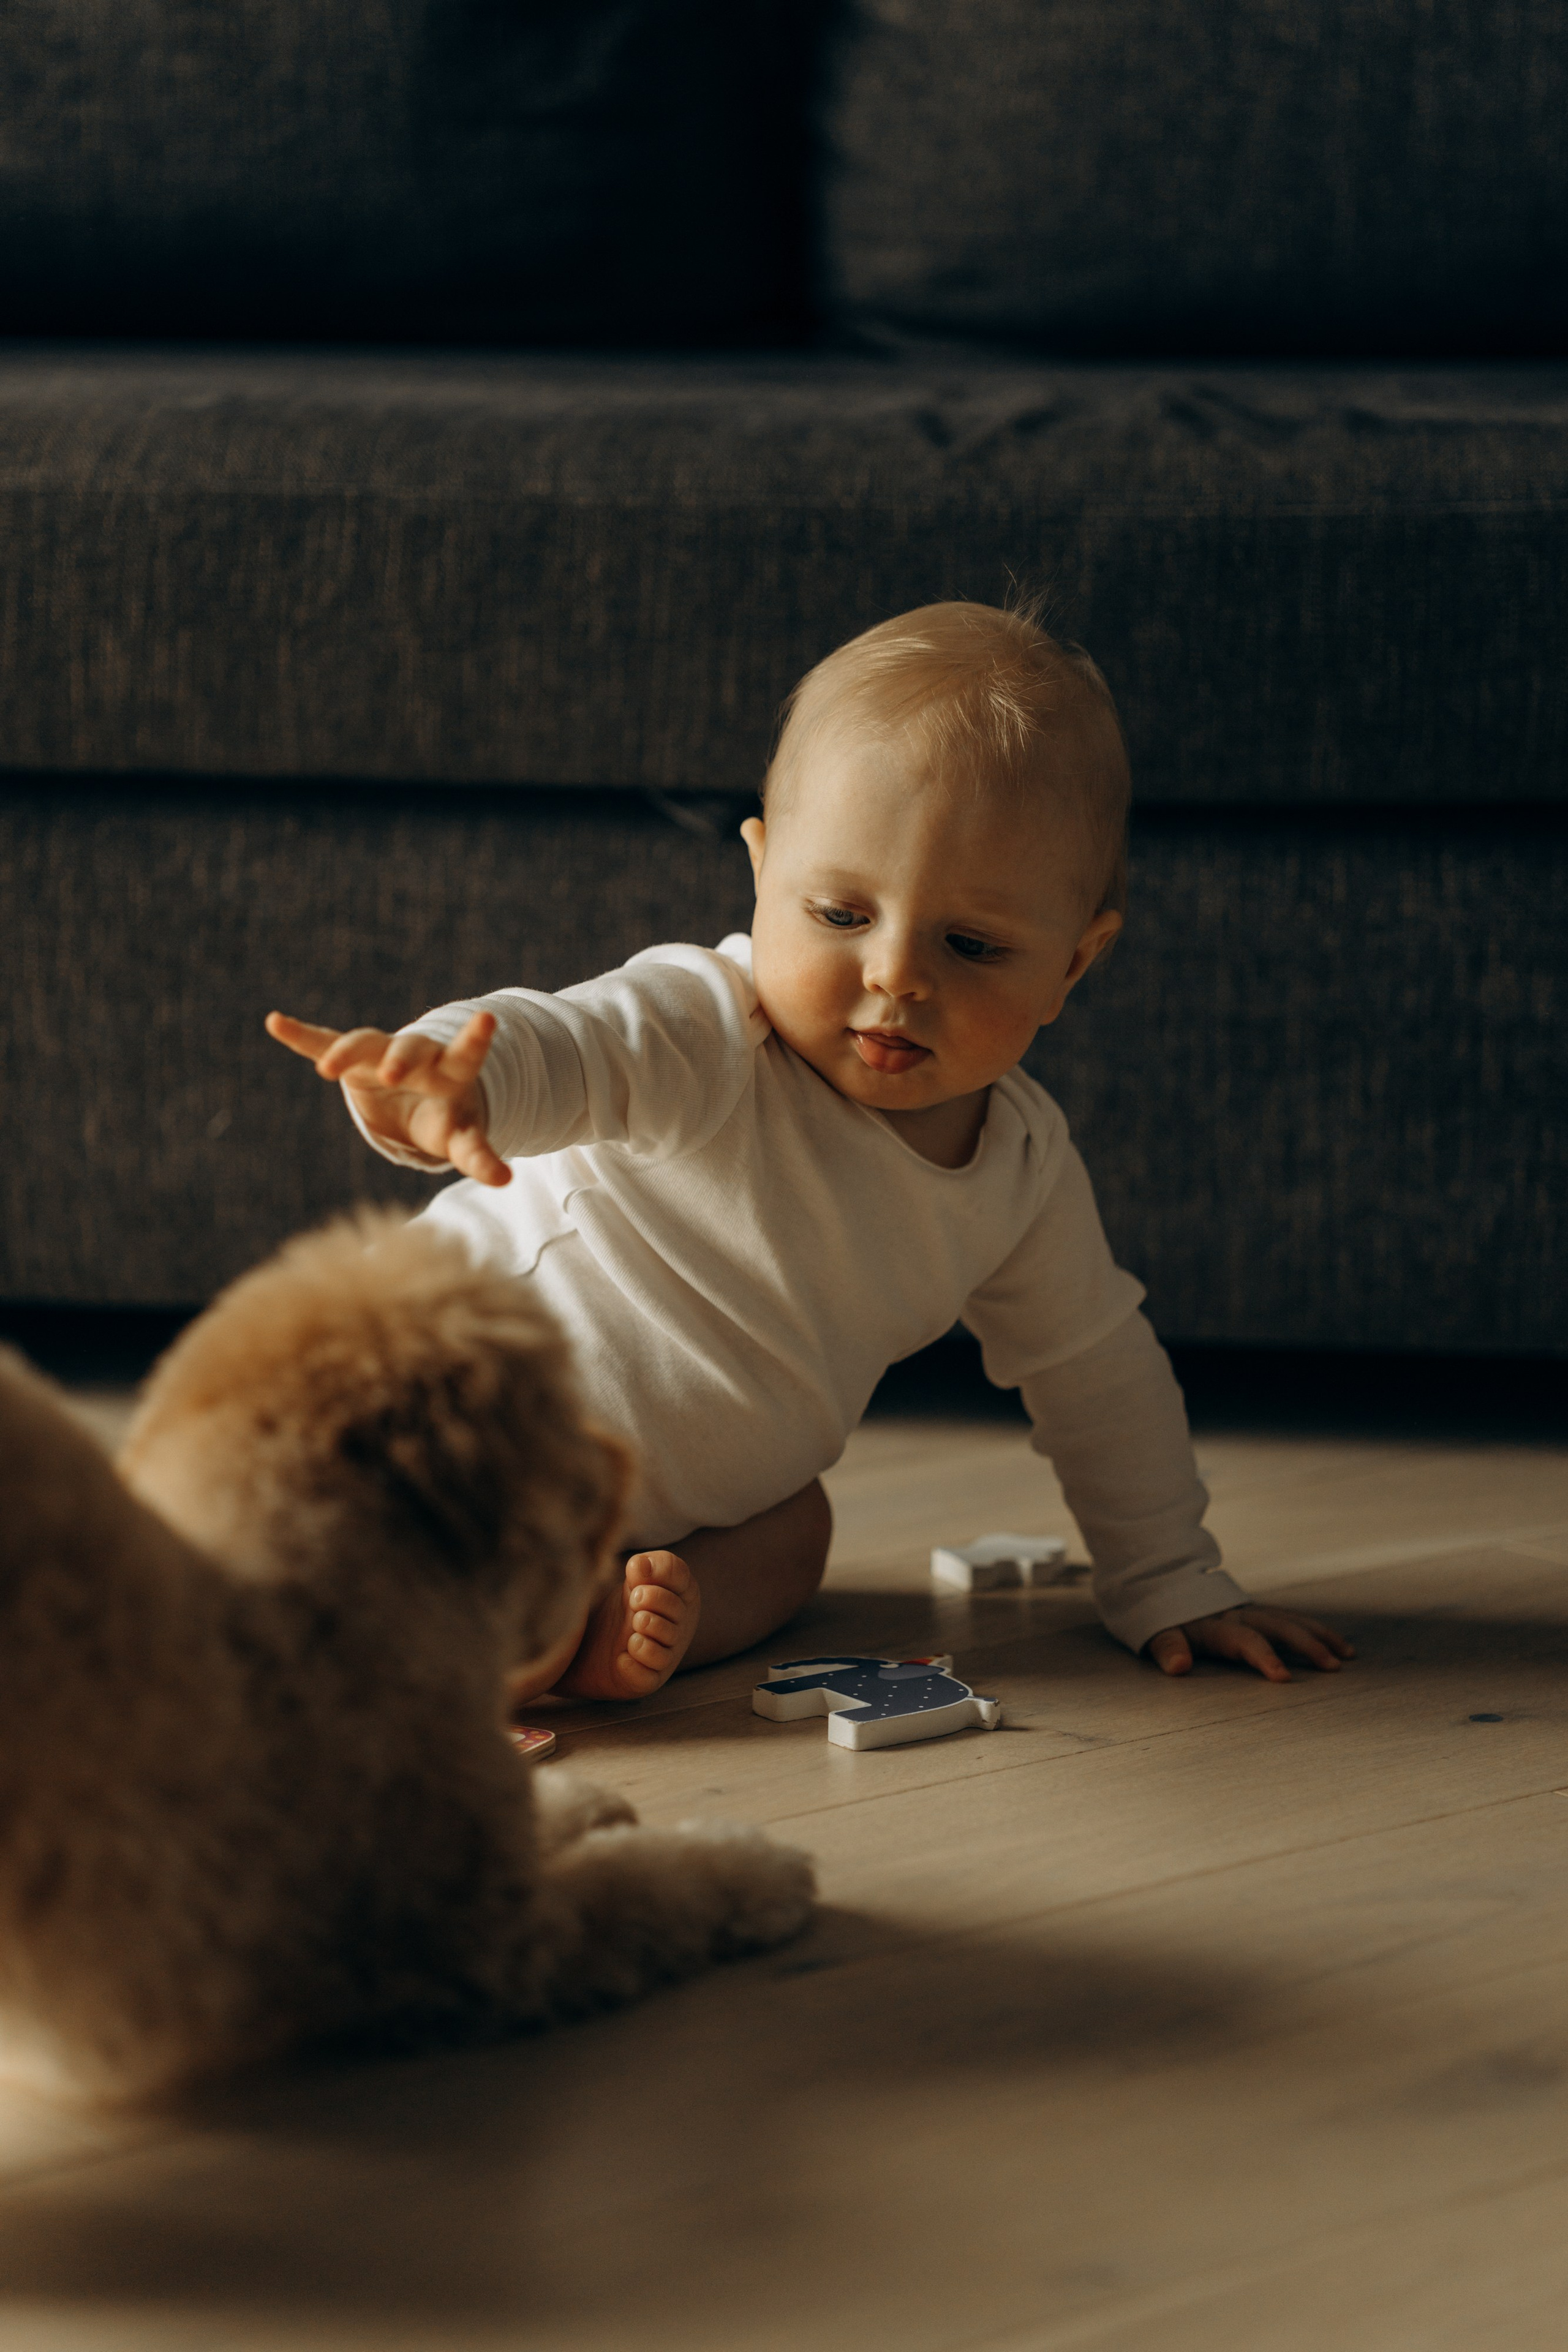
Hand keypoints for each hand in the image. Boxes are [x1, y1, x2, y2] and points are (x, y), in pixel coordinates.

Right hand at [265, 1008, 511, 1187]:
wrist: (421, 1095)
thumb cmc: (446, 1117)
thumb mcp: (462, 1136)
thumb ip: (480, 1156)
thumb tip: (506, 1179)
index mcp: (450, 1071)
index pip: (466, 1054)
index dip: (475, 1040)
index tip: (488, 1019)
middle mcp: (416, 1055)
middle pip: (411, 1048)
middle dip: (402, 1058)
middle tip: (393, 1074)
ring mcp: (381, 1054)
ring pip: (364, 1043)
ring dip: (347, 1052)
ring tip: (328, 1069)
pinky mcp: (351, 1062)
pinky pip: (324, 1043)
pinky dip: (301, 1036)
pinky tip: (276, 1022)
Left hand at [1146, 1605, 1354, 1683]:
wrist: (1166, 1584)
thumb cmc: (1164, 1618)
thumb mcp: (1156, 1631)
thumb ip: (1167, 1647)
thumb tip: (1178, 1667)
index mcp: (1217, 1623)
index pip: (1245, 1640)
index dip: (1264, 1657)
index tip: (1284, 1678)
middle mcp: (1241, 1614)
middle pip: (1279, 1627)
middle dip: (1306, 1645)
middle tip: (1333, 1667)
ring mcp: (1253, 1612)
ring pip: (1292, 1621)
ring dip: (1319, 1637)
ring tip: (1345, 1657)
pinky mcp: (1260, 1614)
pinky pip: (1292, 1620)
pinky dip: (1316, 1631)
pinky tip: (1337, 1645)